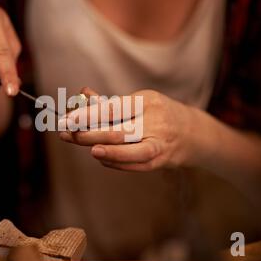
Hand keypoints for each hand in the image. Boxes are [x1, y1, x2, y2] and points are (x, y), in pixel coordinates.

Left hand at [58, 88, 197, 171]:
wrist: (194, 133)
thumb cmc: (159, 114)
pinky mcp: (162, 161)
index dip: (87, 115)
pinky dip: (116, 162)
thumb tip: (82, 96)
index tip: (67, 119)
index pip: (112, 109)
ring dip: (104, 150)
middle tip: (66, 134)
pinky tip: (101, 158)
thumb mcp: (139, 102)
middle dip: (88, 134)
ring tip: (87, 148)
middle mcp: (155, 121)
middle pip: (118, 130)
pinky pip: (136, 164)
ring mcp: (160, 143)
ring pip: (129, 150)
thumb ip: (111, 103)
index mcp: (147, 101)